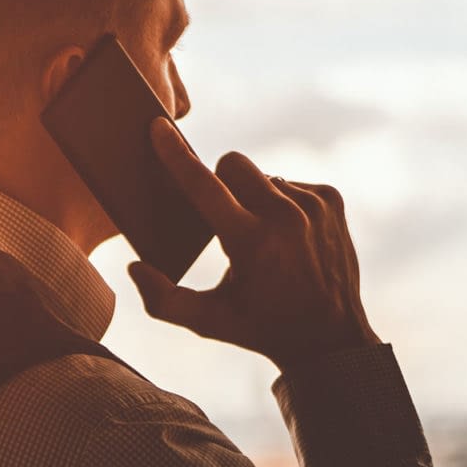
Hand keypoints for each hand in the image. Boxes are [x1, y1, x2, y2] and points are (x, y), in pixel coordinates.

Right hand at [128, 117, 382, 371]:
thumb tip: (134, 267)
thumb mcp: (207, 323)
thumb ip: (162, 300)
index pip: (203, 187)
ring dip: (252, 197)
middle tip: (227, 221)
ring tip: (263, 237)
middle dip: (221, 184)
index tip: (159, 129)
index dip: (176, 156)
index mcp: (250, 243)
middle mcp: (285, 217)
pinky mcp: (332, 199)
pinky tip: (287, 235)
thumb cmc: (260, 327)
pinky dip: (280, 202)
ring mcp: (313, 205)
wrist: (331, 337)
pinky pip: (289, 181)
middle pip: (233, 164)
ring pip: (262, 174)